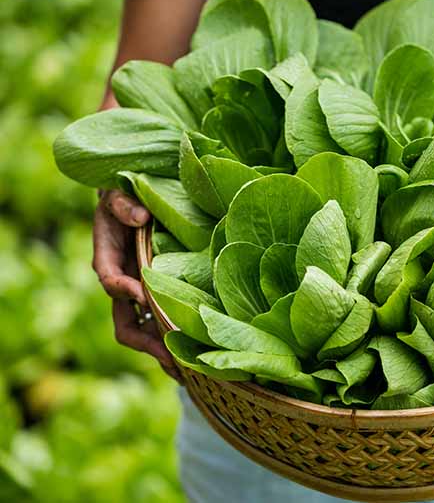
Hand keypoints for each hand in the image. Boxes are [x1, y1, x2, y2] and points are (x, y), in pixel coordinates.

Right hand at [93, 189, 181, 380]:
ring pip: (143, 333)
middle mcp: (122, 284)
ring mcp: (138, 296)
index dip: (126, 290)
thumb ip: (123, 205)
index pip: (111, 281)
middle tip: (170, 359)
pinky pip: (159, 325)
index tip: (143, 295)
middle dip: (146, 344)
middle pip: (125, 324)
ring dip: (161, 353)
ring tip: (184, 372)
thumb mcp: (117, 196)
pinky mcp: (154, 298)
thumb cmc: (122, 198)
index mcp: (108, 260)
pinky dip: (171, 342)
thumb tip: (140, 216)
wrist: (130, 202)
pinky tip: (191, 359)